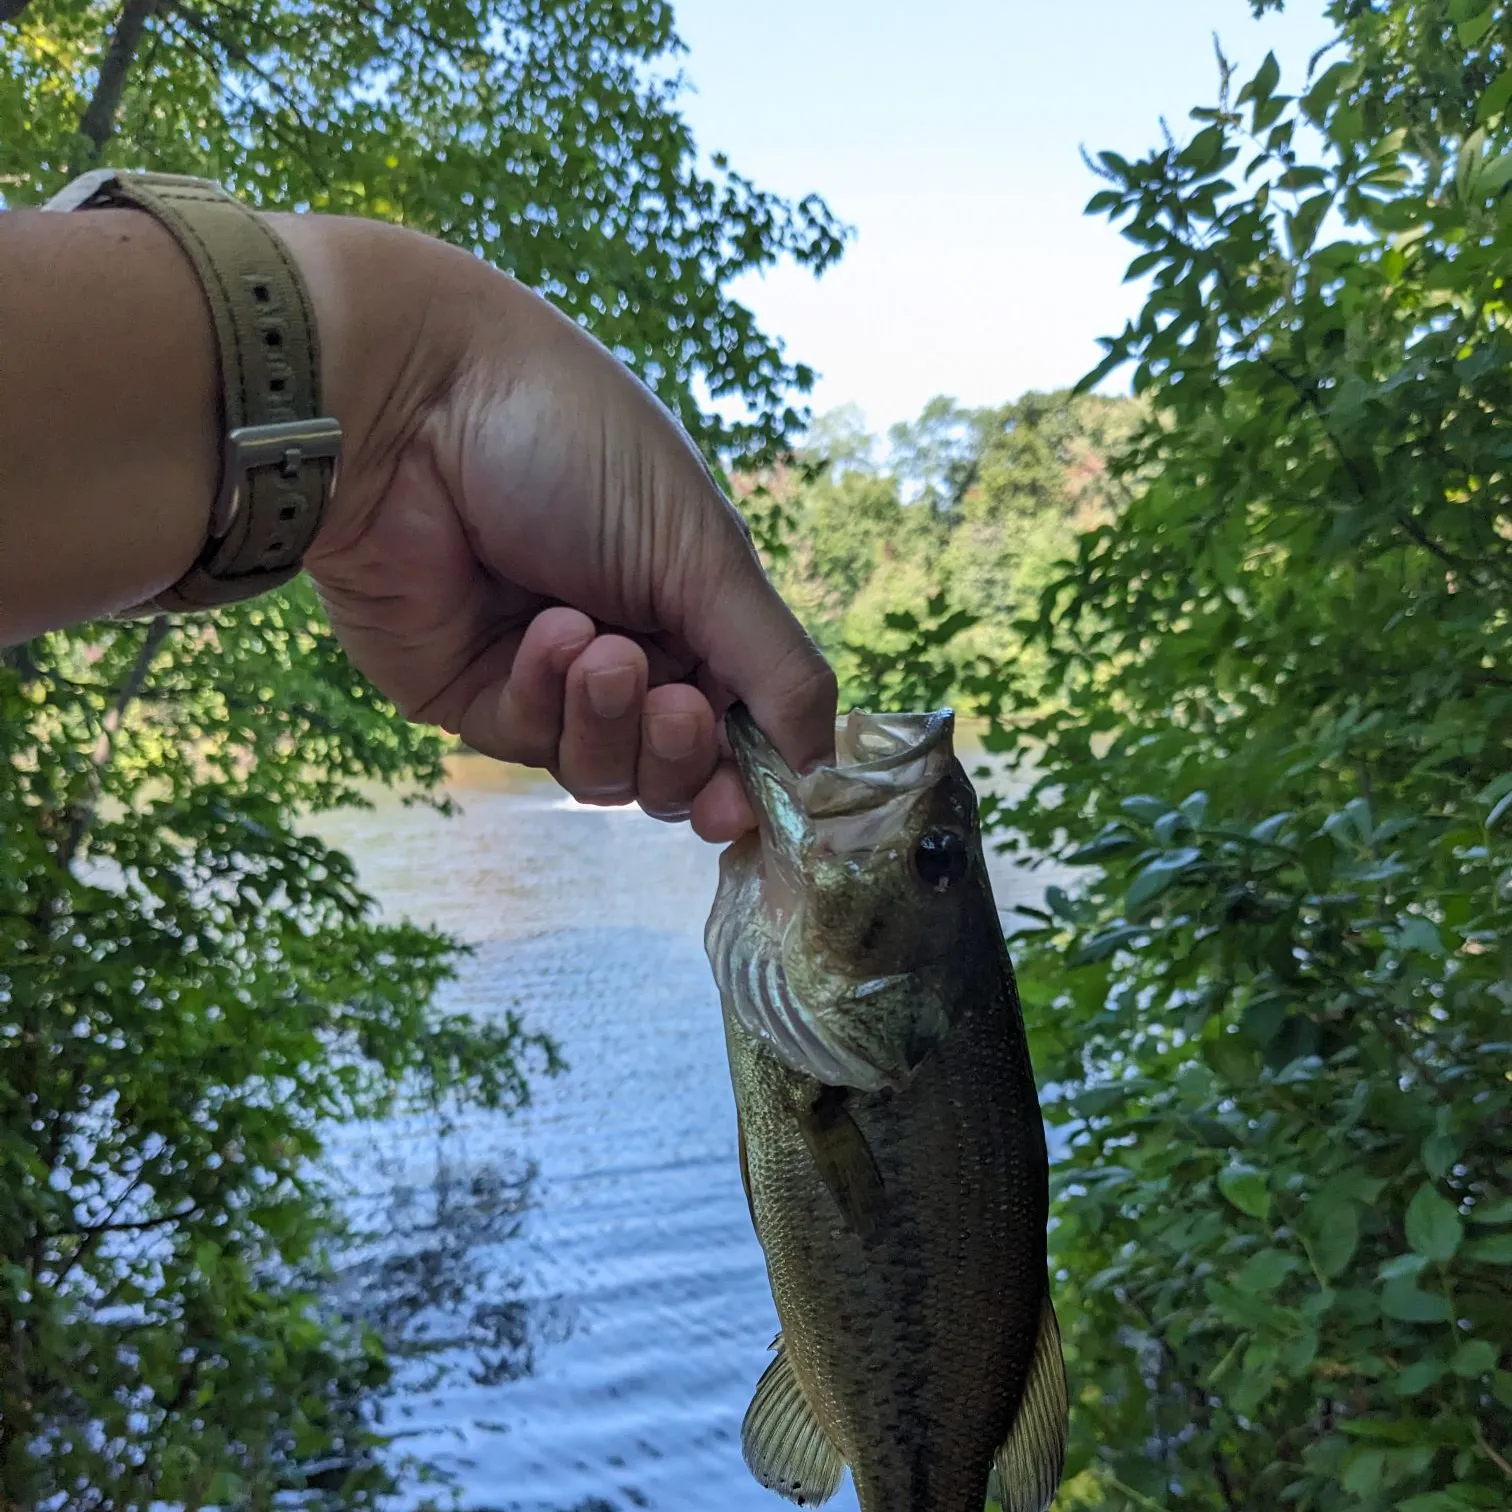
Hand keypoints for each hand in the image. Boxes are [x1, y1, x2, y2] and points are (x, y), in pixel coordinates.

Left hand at [275, 214, 835, 840]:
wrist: (415, 402)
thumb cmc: (575, 442)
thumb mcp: (704, 551)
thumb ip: (774, 666)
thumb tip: (823, 764)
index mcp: (687, 604)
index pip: (734, 720)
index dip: (742, 770)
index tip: (749, 799)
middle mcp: (620, 645)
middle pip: (666, 764)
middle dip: (675, 748)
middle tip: (672, 706)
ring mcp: (540, 674)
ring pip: (598, 768)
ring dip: (609, 716)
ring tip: (601, 650)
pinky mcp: (465, 692)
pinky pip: (525, 738)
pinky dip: (543, 691)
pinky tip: (542, 629)